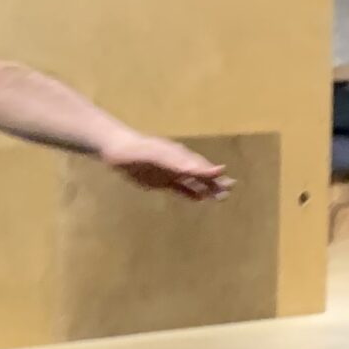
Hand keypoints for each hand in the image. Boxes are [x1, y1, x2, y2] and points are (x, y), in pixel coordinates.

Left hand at [100, 133, 230, 199]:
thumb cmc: (137, 150)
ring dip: (206, 189)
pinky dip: (191, 193)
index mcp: (179, 156)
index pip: (198, 165)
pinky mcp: (162, 181)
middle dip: (214, 181)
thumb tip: (197, 169)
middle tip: (231, 188)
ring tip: (221, 196)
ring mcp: (170, 172)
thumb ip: (177, 162)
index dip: (211, 172)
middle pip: (200, 173)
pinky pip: (180, 189)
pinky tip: (199, 199)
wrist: (117, 150)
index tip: (227, 176)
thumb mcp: (156, 155)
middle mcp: (178, 164)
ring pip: (193, 182)